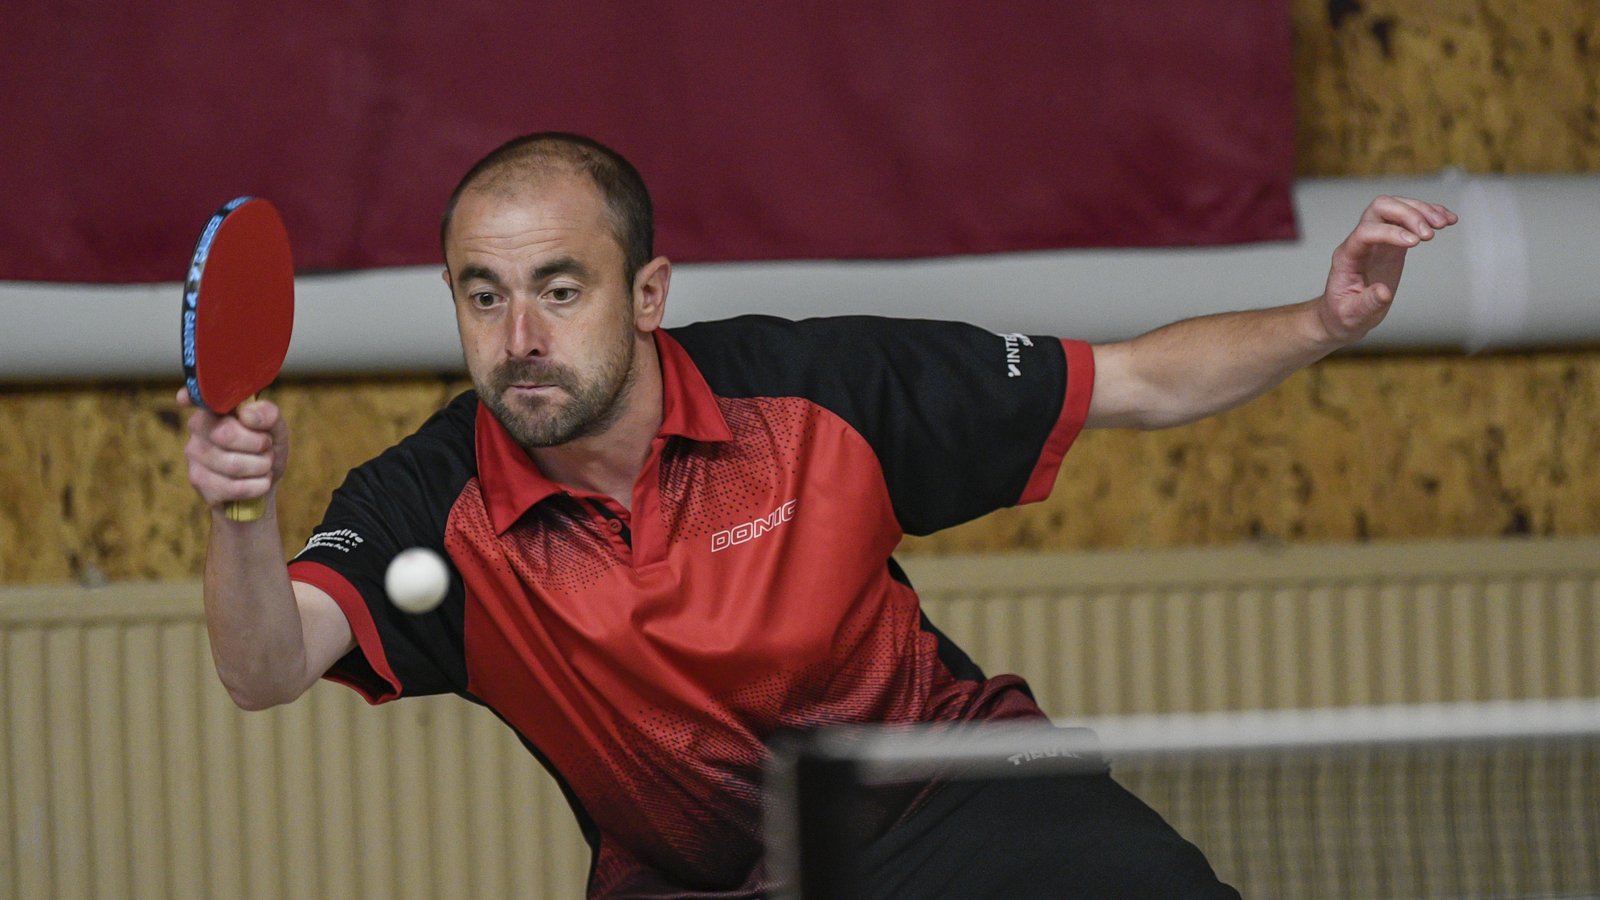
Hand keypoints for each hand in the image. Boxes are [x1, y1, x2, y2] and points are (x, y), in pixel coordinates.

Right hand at [178, 389, 288, 515]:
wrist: (263, 485)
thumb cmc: (266, 451)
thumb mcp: (276, 429)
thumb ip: (268, 415)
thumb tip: (247, 414)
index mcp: (216, 408)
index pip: (199, 397)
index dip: (190, 396)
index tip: (183, 398)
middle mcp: (198, 427)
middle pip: (227, 434)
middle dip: (260, 444)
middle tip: (266, 448)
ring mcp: (194, 455)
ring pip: (233, 464)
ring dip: (262, 467)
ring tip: (264, 465)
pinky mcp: (199, 481)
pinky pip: (233, 487)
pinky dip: (257, 486)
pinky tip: (258, 482)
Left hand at [1317, 195, 1457, 345]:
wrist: (1343, 314)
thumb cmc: (1344, 314)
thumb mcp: (1352, 315)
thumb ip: (1366, 304)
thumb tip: (1383, 292)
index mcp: (1347, 257)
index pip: (1365, 232)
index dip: (1390, 232)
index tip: (1415, 243)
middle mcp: (1360, 242)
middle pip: (1380, 209)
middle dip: (1407, 214)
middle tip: (1430, 233)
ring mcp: (1376, 239)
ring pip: (1396, 208)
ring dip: (1422, 210)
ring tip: (1445, 222)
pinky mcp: (1391, 243)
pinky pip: (1408, 220)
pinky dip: (1428, 216)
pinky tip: (1447, 220)